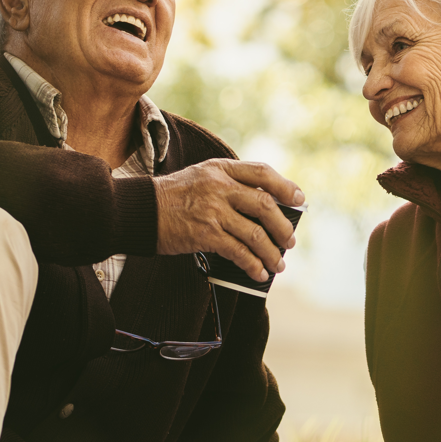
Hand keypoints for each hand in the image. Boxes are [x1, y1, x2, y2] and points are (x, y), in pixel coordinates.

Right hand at [153, 159, 303, 277]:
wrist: (140, 210)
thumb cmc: (173, 197)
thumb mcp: (202, 177)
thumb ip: (229, 185)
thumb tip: (264, 210)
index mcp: (220, 169)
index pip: (262, 172)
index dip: (285, 186)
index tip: (299, 199)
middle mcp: (219, 187)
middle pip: (264, 205)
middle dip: (282, 226)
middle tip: (289, 241)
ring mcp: (212, 210)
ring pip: (255, 233)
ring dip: (271, 252)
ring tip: (278, 264)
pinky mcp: (205, 234)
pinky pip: (238, 252)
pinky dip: (252, 264)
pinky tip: (258, 272)